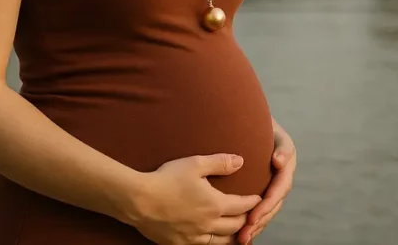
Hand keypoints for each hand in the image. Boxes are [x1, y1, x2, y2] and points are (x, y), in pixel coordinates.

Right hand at [129, 154, 261, 244]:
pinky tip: (212, 239)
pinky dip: (213, 243)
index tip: (258, 199)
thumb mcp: (195, 164)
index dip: (253, 202)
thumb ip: (220, 163)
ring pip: (222, 242)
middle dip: (246, 220)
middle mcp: (208, 224)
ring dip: (233, 236)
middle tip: (250, 215)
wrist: (139, 200)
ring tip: (238, 232)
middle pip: (236, 226)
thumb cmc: (167, 179)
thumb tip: (240, 161)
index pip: (242, 206)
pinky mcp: (180, 244)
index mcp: (215, 204)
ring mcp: (194, 237)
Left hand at [239, 121, 295, 242]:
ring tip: (241, 239)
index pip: (279, 189)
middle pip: (273, 204)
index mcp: (287, 162)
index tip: (252, 216)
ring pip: (267, 209)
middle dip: (260, 220)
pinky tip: (239, 233)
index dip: (267, 205)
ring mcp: (273, 181)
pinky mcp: (262, 186)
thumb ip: (280, 146)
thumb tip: (279, 163)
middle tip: (244, 233)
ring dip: (256, 225)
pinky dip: (251, 220)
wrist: (251, 117)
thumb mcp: (273, 129)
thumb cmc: (260, 122)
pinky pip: (259, 206)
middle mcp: (282, 175)